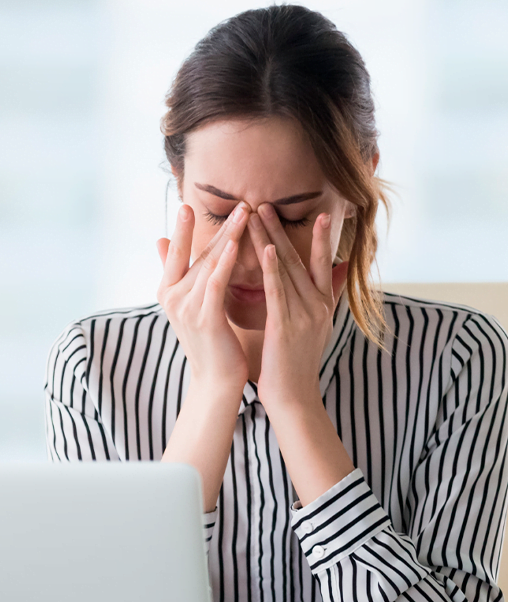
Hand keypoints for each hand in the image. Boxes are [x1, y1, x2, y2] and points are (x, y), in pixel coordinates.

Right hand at [156, 201, 250, 396]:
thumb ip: (177, 273)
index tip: (188, 204)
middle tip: (234, 201)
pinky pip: (215, 284)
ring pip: (208, 264)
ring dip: (227, 236)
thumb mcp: (188, 304)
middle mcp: (172, 298)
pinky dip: (224, 263)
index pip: (175, 253)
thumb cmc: (209, 342)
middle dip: (216, 226)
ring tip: (244, 213)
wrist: (216, 381)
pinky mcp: (205, 319)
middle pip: (194, 254)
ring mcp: (186, 308)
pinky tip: (235, 245)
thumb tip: (158, 240)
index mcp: (168, 293)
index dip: (182, 229)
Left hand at [247, 204, 348, 414]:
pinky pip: (278, 292)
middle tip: (266, 203)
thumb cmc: (296, 363)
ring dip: (271, 239)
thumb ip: (329, 296)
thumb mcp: (317, 326)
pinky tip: (265, 248)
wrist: (294, 398)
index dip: (321, 237)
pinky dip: (272, 269)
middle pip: (300, 259)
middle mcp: (318, 305)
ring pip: (286, 269)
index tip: (318, 212)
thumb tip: (343, 270)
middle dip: (282, 230)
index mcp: (324, 305)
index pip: (323, 263)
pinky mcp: (287, 327)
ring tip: (258, 213)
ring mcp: (305, 315)